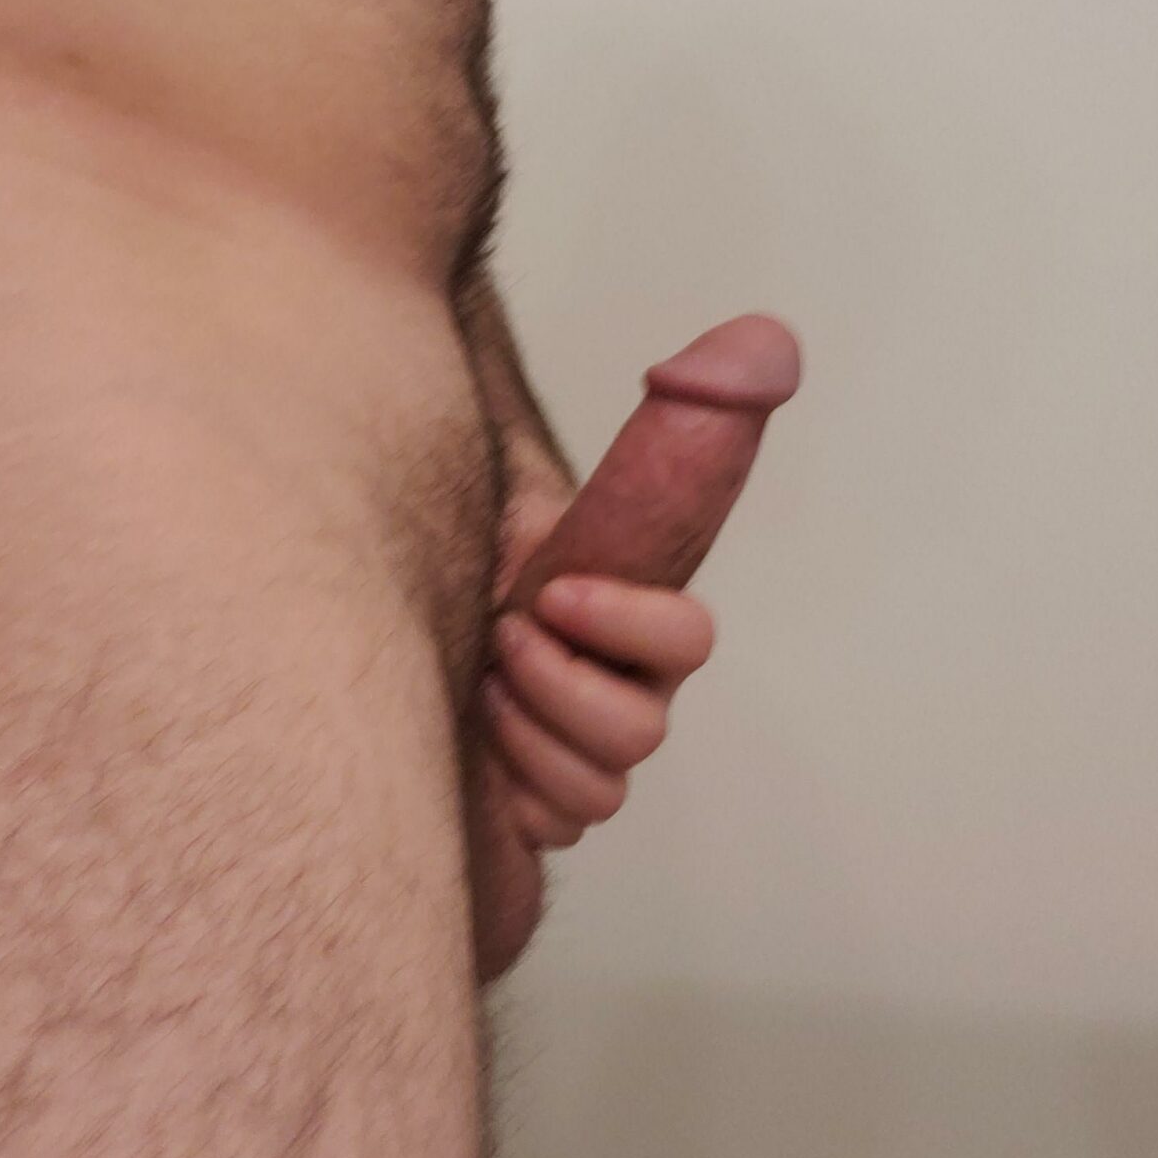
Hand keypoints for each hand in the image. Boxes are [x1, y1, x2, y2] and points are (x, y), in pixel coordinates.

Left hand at [465, 313, 798, 978]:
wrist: (388, 592)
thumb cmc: (470, 538)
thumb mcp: (538, 464)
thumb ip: (663, 403)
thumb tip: (769, 333)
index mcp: (636, 613)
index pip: (685, 640)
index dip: (632, 623)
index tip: (553, 590)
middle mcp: (621, 688)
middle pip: (640, 732)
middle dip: (560, 691)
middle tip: (498, 641)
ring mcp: (580, 752)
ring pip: (597, 787)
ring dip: (527, 735)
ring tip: (475, 683)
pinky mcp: (536, 802)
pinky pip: (555, 824)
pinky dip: (511, 786)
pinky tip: (468, 732)